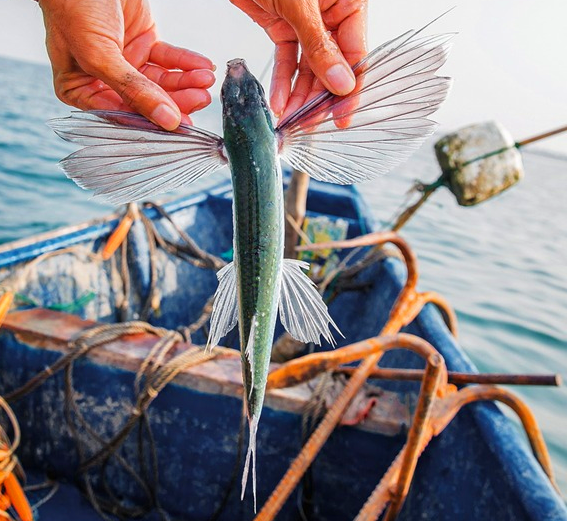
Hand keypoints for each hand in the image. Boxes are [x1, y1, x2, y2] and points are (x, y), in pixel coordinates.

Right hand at [39, 0, 215, 129]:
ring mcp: (127, 63)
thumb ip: (133, 91)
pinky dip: (187, 64)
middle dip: (176, 101)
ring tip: (204, 82)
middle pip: (147, 101)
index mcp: (81, 89)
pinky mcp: (145, 44)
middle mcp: (105, 80)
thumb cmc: (74, 8)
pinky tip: (202, 68)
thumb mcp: (99, 55)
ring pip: (162, 83)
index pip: (122, 114)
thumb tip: (165, 120)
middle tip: (198, 100)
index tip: (178, 123)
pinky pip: (170, 60)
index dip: (151, 121)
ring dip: (186, 83)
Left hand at [231, 0, 366, 119]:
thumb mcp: (301, 5)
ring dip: (298, 95)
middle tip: (308, 123)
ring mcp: (307, 23)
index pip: (356, 56)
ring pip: (308, 69)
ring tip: (289, 117)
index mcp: (349, 5)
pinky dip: (281, 80)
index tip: (342, 117)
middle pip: (331, 68)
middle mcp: (331, 16)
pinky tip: (278, 100)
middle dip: (318, 98)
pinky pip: (287, 59)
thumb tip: (341, 83)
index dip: (349, 90)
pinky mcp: (283, 25)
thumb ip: (320, 46)